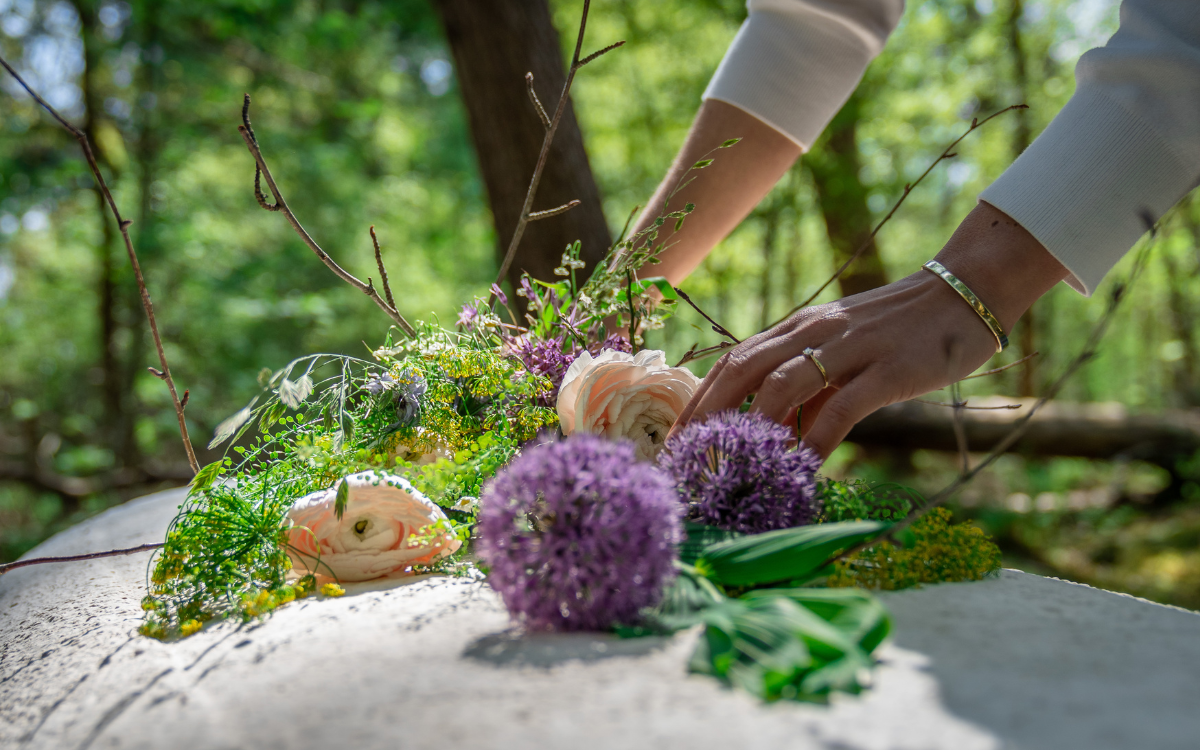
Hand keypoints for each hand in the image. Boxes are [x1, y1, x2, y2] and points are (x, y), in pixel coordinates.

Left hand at [672, 202, 1069, 457]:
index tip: (677, 437)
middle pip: (743, 370)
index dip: (700, 398)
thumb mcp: (843, 351)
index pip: (734, 361)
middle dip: (708, 414)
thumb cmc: (901, 330)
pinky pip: (841, 408)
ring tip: (733, 468)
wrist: (964, 293)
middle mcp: (814, 331)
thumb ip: (810, 388)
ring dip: (753, 428)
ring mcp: (850, 348)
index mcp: (799, 326)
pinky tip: (800, 469)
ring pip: (782, 385)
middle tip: (687, 458)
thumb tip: (777, 435)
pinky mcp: (888, 368)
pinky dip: (814, 439)